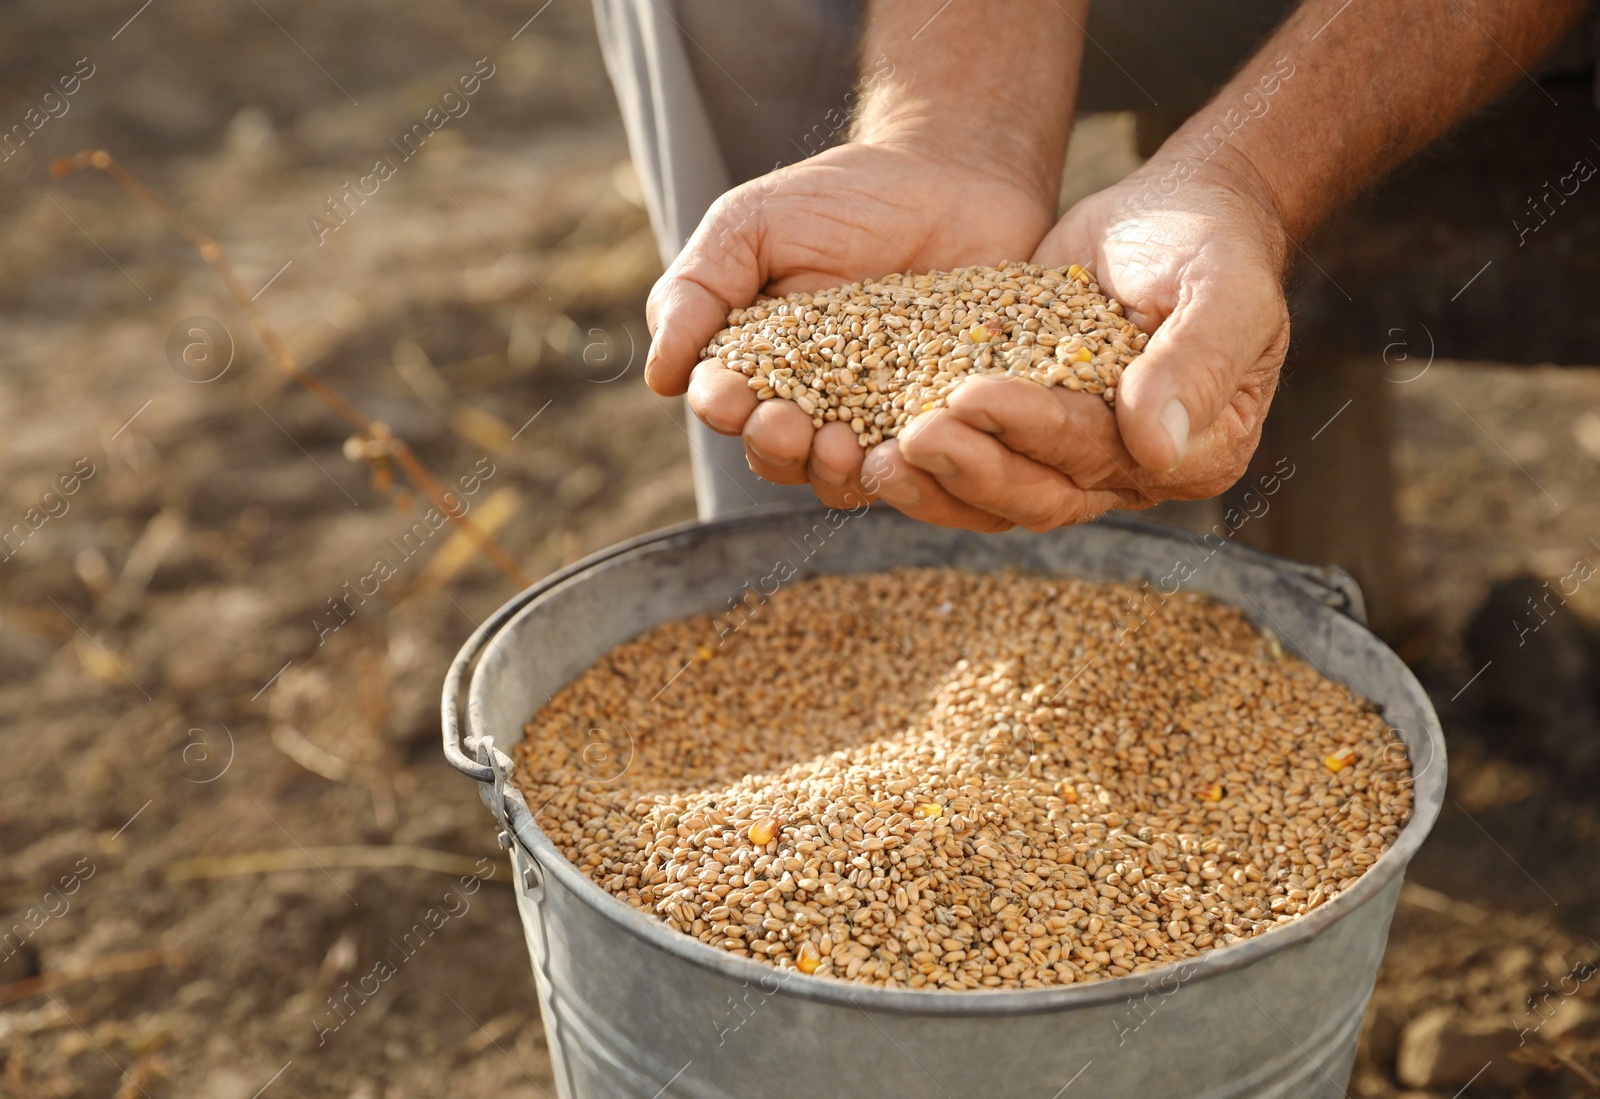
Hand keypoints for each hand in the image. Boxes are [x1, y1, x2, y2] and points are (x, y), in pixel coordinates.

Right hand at [644, 139, 1055, 527]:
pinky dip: (902, 468)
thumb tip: (660, 377)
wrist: (952, 178)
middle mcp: (808, 399)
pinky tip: (904, 449)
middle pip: (775, 452)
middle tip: (789, 427)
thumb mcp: (752, 224)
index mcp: (754, 359)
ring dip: (830, 472)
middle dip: (773, 447)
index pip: (723, 402)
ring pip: (837, 474)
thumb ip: (696, 289)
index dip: (722, 407)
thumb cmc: (842, 197)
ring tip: (843, 448)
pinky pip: (913, 464)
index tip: (731, 398)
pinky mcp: (932, 419)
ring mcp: (873, 414)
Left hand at [870, 157, 1291, 530]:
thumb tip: (1156, 446)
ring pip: (998, 493)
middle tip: (912, 435)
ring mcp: (1074, 461)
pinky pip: (970, 463)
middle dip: (974, 465)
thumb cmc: (1212, 246)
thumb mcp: (1225, 288)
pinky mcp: (1022, 435)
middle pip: (1043, 492)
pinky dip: (921, 461)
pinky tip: (864, 443)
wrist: (1174, 215)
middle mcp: (1132, 474)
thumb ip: (1198, 362)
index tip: (976, 393)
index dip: (1037, 430)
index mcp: (1194, 454)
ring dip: (936, 480)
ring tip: (873, 458)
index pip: (1103, 455)